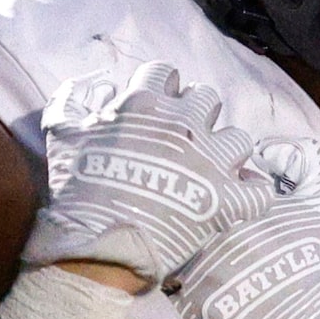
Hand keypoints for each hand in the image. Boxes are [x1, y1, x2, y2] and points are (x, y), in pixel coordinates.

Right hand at [24, 63, 273, 284]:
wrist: (98, 245)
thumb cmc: (77, 190)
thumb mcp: (61, 139)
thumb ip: (67, 104)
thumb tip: (76, 85)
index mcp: (144, 104)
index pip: (166, 73)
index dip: (163, 88)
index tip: (157, 106)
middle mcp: (183, 124)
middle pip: (207, 99)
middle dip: (197, 115)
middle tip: (183, 138)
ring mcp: (210, 162)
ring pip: (238, 140)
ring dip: (227, 152)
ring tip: (213, 168)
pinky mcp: (226, 200)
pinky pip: (259, 190)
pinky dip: (252, 193)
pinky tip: (240, 196)